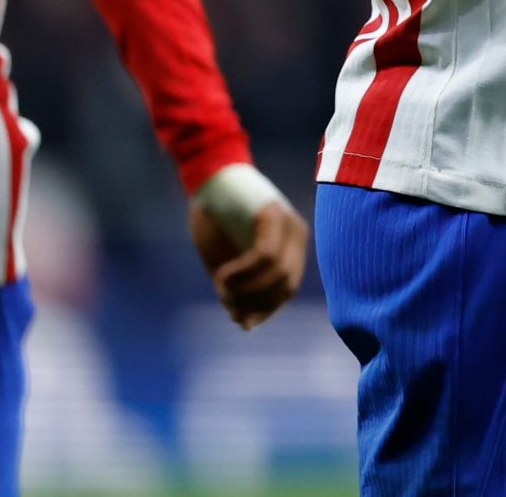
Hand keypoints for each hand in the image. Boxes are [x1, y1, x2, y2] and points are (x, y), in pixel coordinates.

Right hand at [189, 194, 309, 330]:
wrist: (208, 179)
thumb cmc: (217, 222)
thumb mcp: (229, 265)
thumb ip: (240, 291)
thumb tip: (246, 325)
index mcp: (292, 246)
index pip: (287, 290)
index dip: (263, 309)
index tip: (239, 316)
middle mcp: (297, 234)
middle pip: (285, 286)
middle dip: (253, 302)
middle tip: (224, 299)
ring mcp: (288, 222)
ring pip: (277, 274)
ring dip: (245, 290)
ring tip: (221, 286)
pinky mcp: (273, 214)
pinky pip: (264, 256)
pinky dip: (241, 273)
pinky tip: (222, 275)